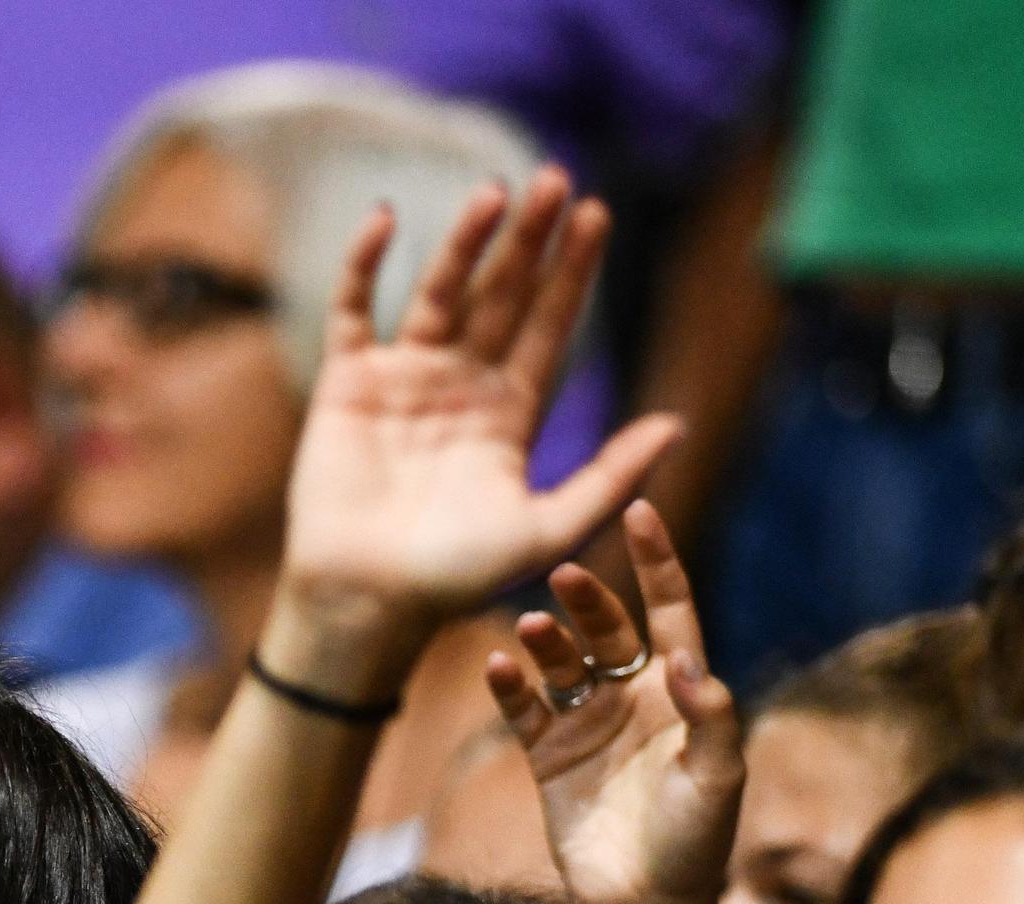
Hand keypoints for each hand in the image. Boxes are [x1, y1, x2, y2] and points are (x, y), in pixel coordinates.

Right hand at [273, 168, 680, 655]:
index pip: (548, 324)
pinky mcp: (345, 385)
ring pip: (439, 292)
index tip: (597, 215)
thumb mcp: (550, 528)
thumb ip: (610, 475)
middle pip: (501, 295)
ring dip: (464, 242)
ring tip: (494, 192)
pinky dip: (363, 265)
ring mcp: (402, 380)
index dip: (572, 273)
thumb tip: (678, 421)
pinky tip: (384, 217)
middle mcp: (460, 386)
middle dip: (529, 242)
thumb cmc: (454, 579)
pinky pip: (353, 312)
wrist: (365, 602)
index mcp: (510, 413)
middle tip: (557, 181)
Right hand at [480, 501, 742, 903]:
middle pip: (608, 629)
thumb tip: (683, 660)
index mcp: (681, 694)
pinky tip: (498, 666)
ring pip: (561, 662)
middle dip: (590, 598)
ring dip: (546, 639)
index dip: (657, 563)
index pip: (671, 612)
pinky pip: (522, 708)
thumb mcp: (718, 777)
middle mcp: (633, 699)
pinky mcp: (547, 757)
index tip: (641, 512)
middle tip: (566, 576)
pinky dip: (508, 685)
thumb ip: (708, 715)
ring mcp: (587, 725)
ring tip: (531, 627)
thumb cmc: (694, 843)